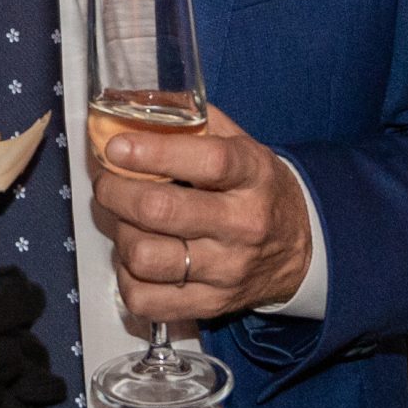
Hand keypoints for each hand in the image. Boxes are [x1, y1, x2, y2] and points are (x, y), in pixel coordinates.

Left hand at [89, 102, 310, 323]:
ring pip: (146, 257)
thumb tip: (130, 102)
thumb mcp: (239, 143)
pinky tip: (136, 258)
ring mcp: (227, 270)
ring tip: (123, 221)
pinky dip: (127, 277)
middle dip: (116, 192)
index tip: (116, 147)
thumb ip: (191, 120)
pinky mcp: (212, 305)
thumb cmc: (256, 188)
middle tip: (106, 182)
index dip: (152, 152)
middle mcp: (242, 225)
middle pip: (161, 212)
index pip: (205, 162)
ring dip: (120, 235)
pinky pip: (147, 299)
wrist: (301, 249)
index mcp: (252, 175)